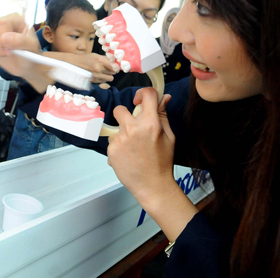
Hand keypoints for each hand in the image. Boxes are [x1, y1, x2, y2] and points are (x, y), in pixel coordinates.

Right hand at [0, 14, 48, 79]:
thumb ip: (20, 41)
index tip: (10, 50)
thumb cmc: (31, 54)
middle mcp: (3, 22)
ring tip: (2, 53)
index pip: (3, 22)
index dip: (4, 37)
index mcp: (16, 19)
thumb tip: (4, 38)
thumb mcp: (31, 47)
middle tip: (8, 54)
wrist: (25, 65)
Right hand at [44, 52, 114, 82]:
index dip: (116, 66)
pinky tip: (98, 75)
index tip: (116, 66)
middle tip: (108, 68)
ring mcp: (96, 76)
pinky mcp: (93, 81)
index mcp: (100, 60)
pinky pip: (104, 82)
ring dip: (108, 76)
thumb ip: (106, 59)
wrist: (73, 64)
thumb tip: (116, 63)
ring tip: (103, 72)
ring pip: (110, 78)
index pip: (115, 66)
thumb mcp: (96, 55)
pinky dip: (103, 79)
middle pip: (114, 73)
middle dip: (112, 71)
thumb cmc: (85, 59)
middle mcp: (98, 68)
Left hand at [107, 88, 176, 205]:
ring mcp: (120, 139)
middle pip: (120, 109)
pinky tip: (128, 157)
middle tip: (132, 128)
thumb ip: (163, 115)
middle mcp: (133, 128)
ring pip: (116, 129)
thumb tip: (164, 97)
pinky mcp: (111, 150)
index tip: (140, 101)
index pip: (146, 95)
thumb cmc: (162, 161)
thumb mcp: (169, 136)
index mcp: (151, 123)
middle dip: (125, 116)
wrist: (152, 185)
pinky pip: (112, 142)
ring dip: (122, 135)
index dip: (142, 94)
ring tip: (133, 149)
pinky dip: (118, 148)